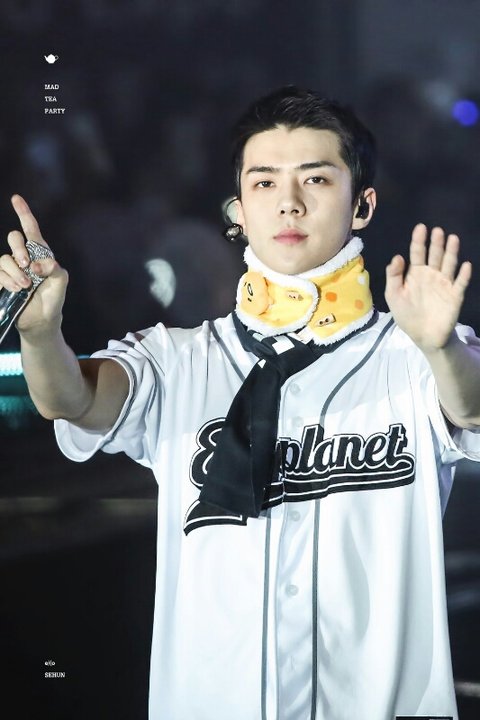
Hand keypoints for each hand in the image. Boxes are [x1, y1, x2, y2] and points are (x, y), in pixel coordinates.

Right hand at [0, 195, 67, 335]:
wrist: (42, 321)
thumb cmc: (53, 300)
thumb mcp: (60, 283)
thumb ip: (54, 270)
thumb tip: (38, 264)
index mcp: (41, 253)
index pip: (31, 229)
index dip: (24, 213)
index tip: (16, 198)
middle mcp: (25, 257)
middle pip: (13, 238)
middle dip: (18, 249)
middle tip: (27, 265)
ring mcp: (12, 268)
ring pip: (4, 258)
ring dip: (14, 271)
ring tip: (24, 286)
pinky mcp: (3, 280)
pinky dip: (6, 280)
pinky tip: (16, 289)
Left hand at [385, 224, 471, 351]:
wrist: (423, 336)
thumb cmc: (407, 315)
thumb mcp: (394, 296)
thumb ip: (393, 277)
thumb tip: (397, 257)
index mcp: (416, 274)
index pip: (417, 254)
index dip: (418, 241)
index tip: (421, 227)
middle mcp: (432, 275)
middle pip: (435, 256)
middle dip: (436, 243)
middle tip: (437, 231)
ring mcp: (444, 284)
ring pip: (449, 265)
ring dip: (451, 253)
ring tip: (453, 239)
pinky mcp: (455, 296)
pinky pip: (460, 284)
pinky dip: (464, 275)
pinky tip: (466, 266)